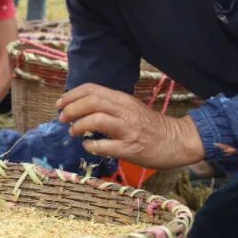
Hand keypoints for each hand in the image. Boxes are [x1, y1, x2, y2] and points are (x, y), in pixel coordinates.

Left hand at [57, 84, 204, 168]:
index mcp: (122, 99)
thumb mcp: (129, 108)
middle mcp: (125, 111)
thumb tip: (79, 108)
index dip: (71, 95)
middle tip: (62, 119)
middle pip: (91, 102)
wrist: (178, 140)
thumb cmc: (149, 126)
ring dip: (79, 126)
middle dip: (71, 110)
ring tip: (74, 132)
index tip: (59, 104)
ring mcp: (128, 129)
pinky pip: (104, 145)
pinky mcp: (131, 148)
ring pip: (96, 120)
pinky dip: (91, 146)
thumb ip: (109, 105)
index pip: (92, 89)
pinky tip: (88, 146)